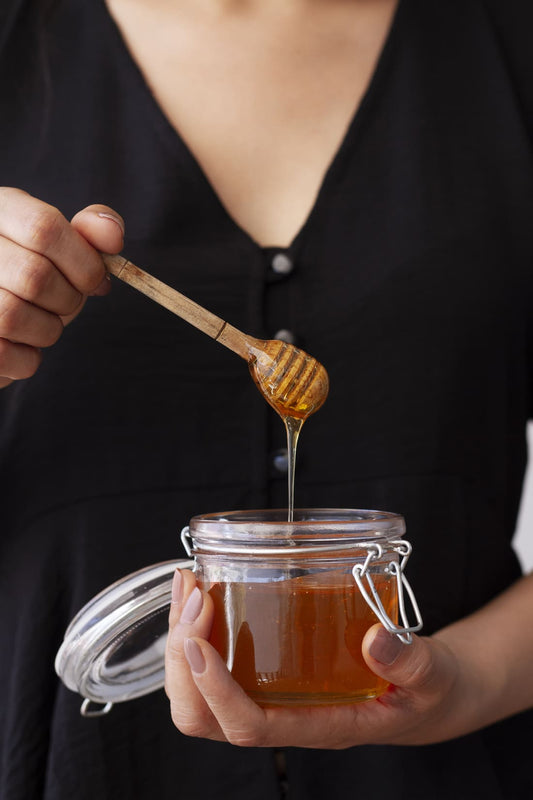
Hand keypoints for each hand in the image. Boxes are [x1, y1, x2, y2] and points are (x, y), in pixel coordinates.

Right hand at [0, 187, 124, 386]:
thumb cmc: (30, 278)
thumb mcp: (60, 248)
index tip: (98, 281)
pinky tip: (24, 345)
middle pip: (34, 276)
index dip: (84, 262)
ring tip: (43, 322)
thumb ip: (90, 234)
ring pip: (13, 316)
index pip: (43, 227)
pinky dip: (28, 359)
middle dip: (68, 300)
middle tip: (66, 303)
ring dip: (48, 329)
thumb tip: (113, 236)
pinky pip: (3, 354)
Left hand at [165, 569, 492, 748]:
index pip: (250, 727)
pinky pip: (213, 669)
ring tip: (187, 586)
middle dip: (182, 660)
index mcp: (324, 726)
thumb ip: (411, 660)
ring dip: (179, 643)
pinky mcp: (269, 676)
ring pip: (197, 697)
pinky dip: (194, 632)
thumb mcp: (432, 674)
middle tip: (192, 596)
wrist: (425, 693)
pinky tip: (202, 593)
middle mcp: (287, 718)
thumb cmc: (425, 688)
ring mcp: (273, 699)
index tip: (198, 641)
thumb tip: (377, 639)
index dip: (215, 690)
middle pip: (205, 717)